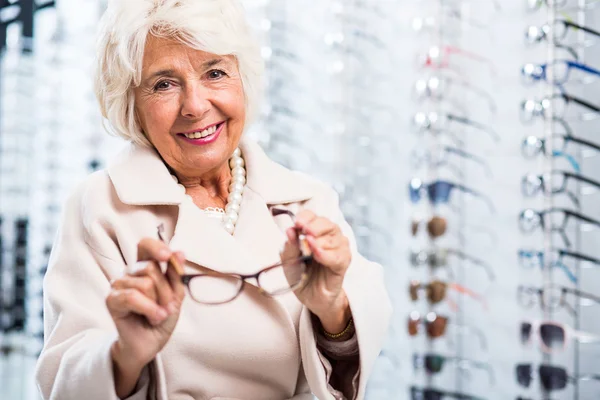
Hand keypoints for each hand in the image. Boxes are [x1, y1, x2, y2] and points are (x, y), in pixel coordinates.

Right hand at [106, 238, 185, 397]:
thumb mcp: (176, 295)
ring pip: (145, 283)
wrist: (149, 344)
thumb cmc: (161, 317)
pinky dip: (149, 309)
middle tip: (166, 306)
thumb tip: (179, 252)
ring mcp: (119, 284)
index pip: (145, 245)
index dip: (156, 246)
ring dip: (158, 303)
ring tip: (158, 314)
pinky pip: (133, 296)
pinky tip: (154, 317)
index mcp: (145, 267)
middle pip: (151, 268)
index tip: (167, 256)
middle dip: (166, 291)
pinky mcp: (111, 300)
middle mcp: (130, 272)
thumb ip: (176, 275)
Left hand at [281, 210, 351, 333]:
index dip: (305, 218)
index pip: (311, 216)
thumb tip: (289, 231)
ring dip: (318, 242)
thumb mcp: (288, 261)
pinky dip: (325, 254)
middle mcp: (329, 235)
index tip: (296, 224)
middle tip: (304, 233)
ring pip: (332, 238)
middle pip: (325, 223)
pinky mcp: (343, 262)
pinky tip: (316, 255)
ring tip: (308, 251)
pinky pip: (337, 255)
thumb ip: (289, 247)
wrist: (311, 297)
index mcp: (314, 231)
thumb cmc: (301, 275)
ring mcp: (339, 247)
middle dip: (314, 226)